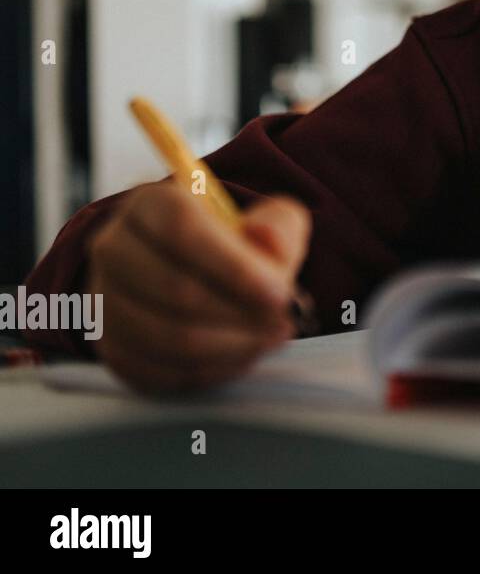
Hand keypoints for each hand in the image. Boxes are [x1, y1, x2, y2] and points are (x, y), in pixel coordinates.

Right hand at [86, 181, 311, 393]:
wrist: (196, 272)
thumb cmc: (234, 245)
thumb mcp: (268, 220)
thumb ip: (278, 226)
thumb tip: (267, 241)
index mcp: (150, 204)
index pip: (183, 229)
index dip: (234, 267)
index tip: (280, 293)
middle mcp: (114, 248)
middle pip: (175, 289)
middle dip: (240, 312)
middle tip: (283, 320)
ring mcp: (103, 301)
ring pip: (168, 335)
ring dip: (231, 345)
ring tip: (270, 337)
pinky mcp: (111, 347)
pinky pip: (160, 369)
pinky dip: (212, 368)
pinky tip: (244, 354)